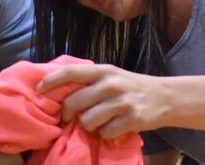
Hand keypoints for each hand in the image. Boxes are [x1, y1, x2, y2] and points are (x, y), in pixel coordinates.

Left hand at [36, 63, 172, 138]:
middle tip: (68, 118)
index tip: (38, 89)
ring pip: (88, 121)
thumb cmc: (131, 86)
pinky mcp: (132, 119)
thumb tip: (56, 86)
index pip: (70, 72)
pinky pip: (105, 132)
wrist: (165, 97)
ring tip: (95, 122)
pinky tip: (112, 127)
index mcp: (103, 71)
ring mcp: (122, 102)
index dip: (51, 81)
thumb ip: (89, 80)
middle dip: (67, 113)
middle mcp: (111, 84)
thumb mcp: (111, 75)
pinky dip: (105, 133)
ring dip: (88, 125)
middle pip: (75, 102)